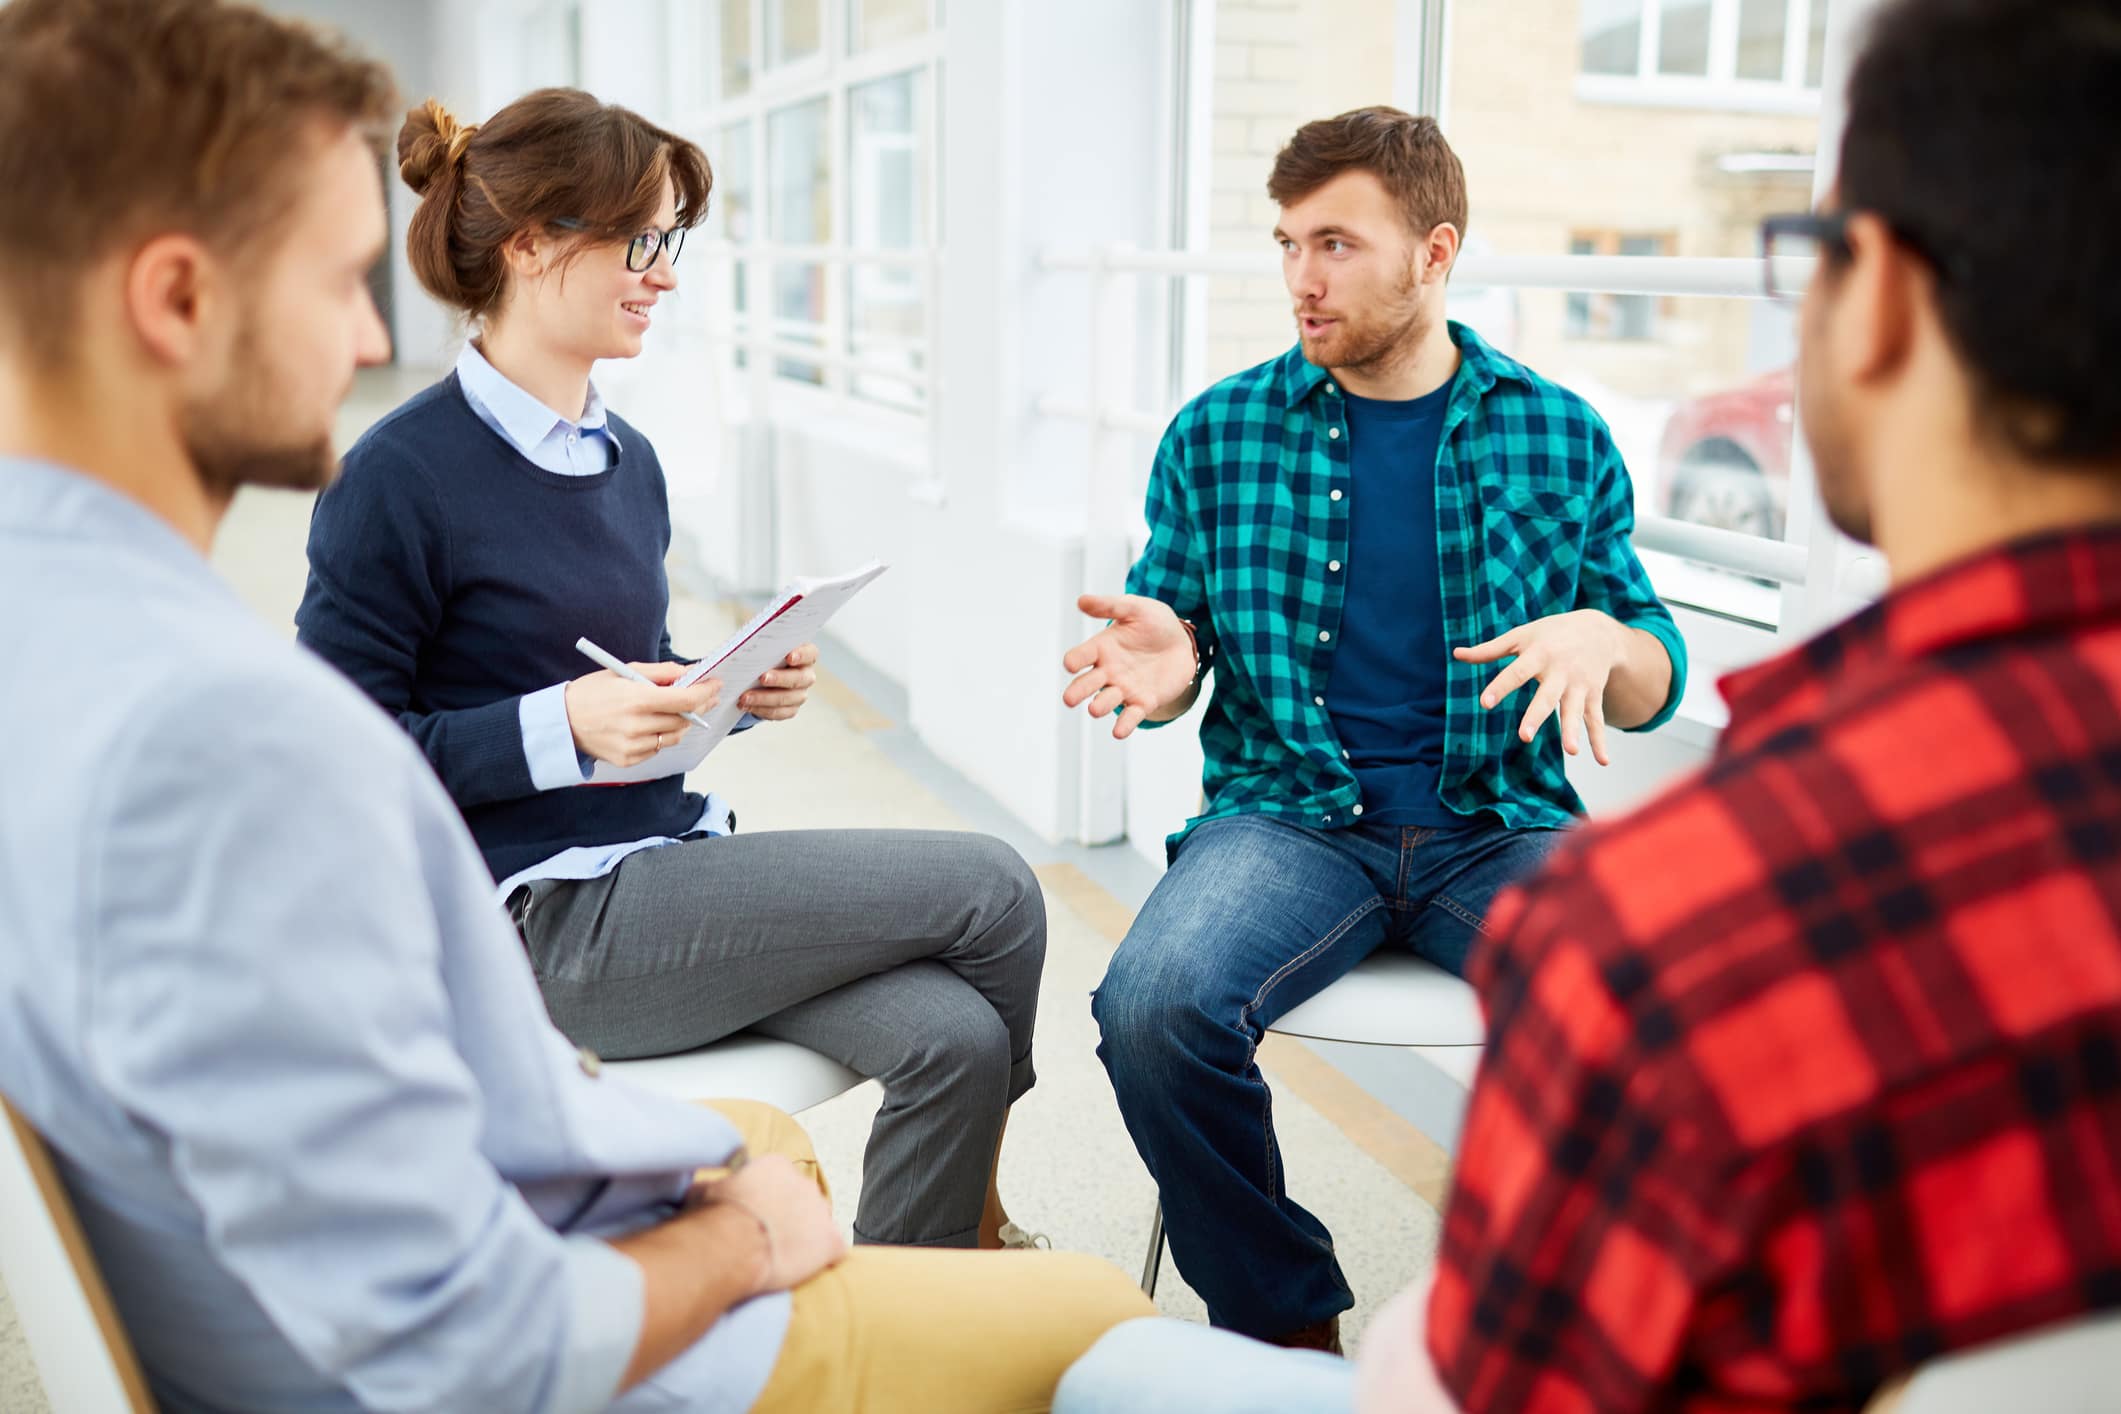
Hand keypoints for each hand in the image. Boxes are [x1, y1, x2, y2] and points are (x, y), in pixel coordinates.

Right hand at [564, 661, 720, 766]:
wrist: (561, 722)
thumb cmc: (592, 692)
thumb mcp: (623, 672)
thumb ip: (659, 672)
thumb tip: (688, 671)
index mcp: (636, 699)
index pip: (685, 699)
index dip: (705, 692)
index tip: (715, 685)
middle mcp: (636, 725)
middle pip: (684, 719)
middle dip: (698, 706)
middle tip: (704, 696)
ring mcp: (632, 745)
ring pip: (674, 736)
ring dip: (680, 723)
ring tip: (673, 711)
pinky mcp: (628, 760)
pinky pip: (658, 747)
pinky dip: (660, 736)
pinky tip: (650, 725)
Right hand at [696, 1154, 844, 1295]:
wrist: (732, 1243)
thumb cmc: (715, 1218)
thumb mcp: (706, 1189)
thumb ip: (719, 1185)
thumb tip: (707, 1189)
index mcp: (776, 1166)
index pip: (781, 1180)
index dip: (769, 1201)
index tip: (758, 1215)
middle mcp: (804, 1182)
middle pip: (803, 1201)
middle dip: (790, 1218)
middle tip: (769, 1238)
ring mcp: (821, 1211)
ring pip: (819, 1225)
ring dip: (806, 1239)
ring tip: (784, 1256)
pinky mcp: (831, 1241)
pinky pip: (834, 1251)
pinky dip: (823, 1260)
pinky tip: (804, 1269)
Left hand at [737, 643, 817, 721]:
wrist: (761, 675)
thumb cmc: (766, 655)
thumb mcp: (766, 647)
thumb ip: (764, 646)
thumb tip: (747, 648)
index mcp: (805, 656)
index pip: (810, 654)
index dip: (802, 655)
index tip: (789, 657)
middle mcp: (806, 675)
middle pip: (798, 678)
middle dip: (779, 678)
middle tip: (762, 678)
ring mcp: (800, 694)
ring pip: (786, 698)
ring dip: (764, 698)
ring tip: (744, 697)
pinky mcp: (790, 709)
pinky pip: (778, 712)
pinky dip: (761, 709)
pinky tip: (746, 706)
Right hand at [1061, 594, 1196, 739]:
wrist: (1182, 641)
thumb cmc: (1153, 622)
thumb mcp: (1134, 608)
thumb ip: (1110, 606)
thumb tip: (1081, 600)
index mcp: (1101, 648)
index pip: (1080, 656)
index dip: (1074, 661)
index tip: (1071, 663)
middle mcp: (1108, 671)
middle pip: (1086, 684)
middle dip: (1078, 691)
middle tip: (1070, 699)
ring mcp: (1125, 688)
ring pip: (1106, 701)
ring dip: (1099, 706)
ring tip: (1095, 709)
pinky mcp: (1144, 701)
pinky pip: (1131, 715)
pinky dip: (1124, 725)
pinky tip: (1118, 732)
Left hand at [1454, 609, 1628, 764]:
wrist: (1598, 630)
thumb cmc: (1551, 634)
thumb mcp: (1521, 635)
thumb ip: (1490, 649)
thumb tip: (1456, 654)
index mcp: (1539, 654)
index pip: (1516, 672)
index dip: (1501, 687)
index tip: (1485, 703)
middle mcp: (1561, 671)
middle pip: (1547, 697)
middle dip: (1536, 716)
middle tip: (1524, 737)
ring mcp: (1579, 685)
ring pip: (1575, 711)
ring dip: (1573, 731)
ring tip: (1571, 752)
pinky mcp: (1594, 695)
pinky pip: (1596, 720)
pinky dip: (1600, 741)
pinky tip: (1602, 761)